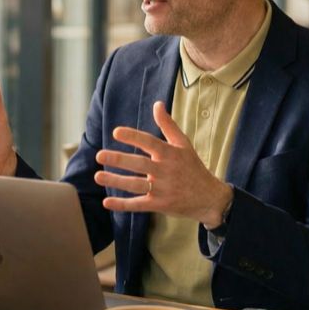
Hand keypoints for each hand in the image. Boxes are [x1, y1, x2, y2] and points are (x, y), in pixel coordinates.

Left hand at [95, 101, 232, 227]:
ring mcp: (163, 189)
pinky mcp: (160, 205)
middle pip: (140, 165)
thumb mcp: (184, 144)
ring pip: (136, 185)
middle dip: (119, 160)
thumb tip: (157, 104)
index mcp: (171, 154)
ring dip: (116, 181)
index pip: (150, 142)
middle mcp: (166, 171)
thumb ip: (168, 125)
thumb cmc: (193, 168)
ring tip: (98, 176)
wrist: (210, 198)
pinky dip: (123, 205)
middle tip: (99, 156)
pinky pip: (139, 205)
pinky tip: (107, 202)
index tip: (116, 132)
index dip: (133, 137)